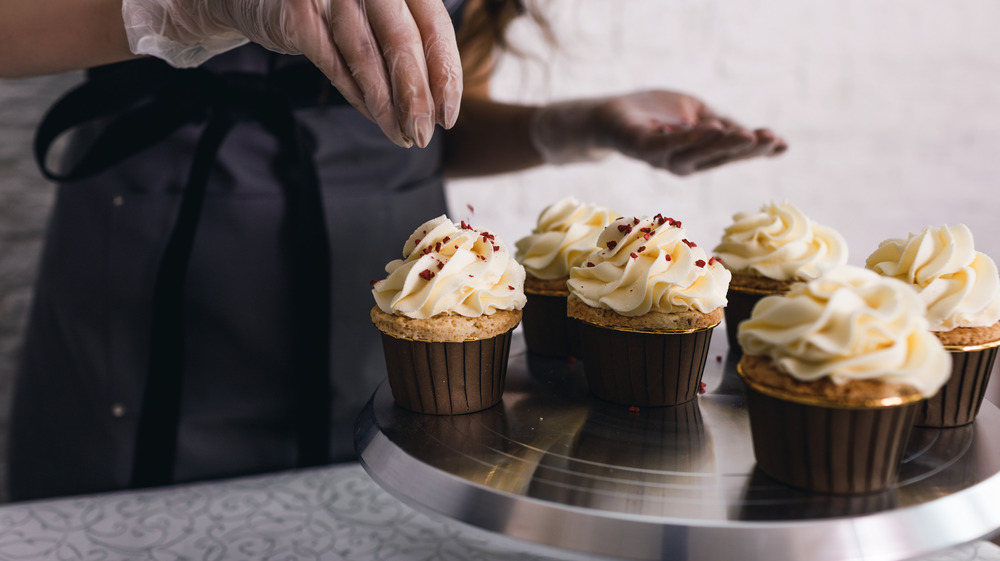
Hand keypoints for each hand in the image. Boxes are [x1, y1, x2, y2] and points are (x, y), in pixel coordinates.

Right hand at [122, 0, 462, 147]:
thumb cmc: (330, 12)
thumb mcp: (376, 19)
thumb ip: (407, 47)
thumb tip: (441, 106)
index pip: (434, 24)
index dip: (446, 72)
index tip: (450, 115)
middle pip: (403, 41)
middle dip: (416, 96)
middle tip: (424, 135)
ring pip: (366, 55)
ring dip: (386, 104)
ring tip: (401, 136)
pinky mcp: (299, 13)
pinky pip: (334, 62)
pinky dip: (356, 94)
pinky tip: (373, 117)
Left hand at [530, 90, 786, 174]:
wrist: (607, 116)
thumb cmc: (653, 117)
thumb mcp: (695, 115)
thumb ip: (720, 126)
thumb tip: (756, 136)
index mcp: (697, 156)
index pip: (731, 153)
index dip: (756, 151)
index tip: (784, 145)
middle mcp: (681, 163)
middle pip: (717, 157)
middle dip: (745, 149)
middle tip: (771, 140)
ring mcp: (661, 158)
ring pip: (696, 155)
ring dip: (722, 145)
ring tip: (748, 134)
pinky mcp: (640, 148)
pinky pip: (668, 146)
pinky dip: (690, 138)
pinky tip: (711, 128)